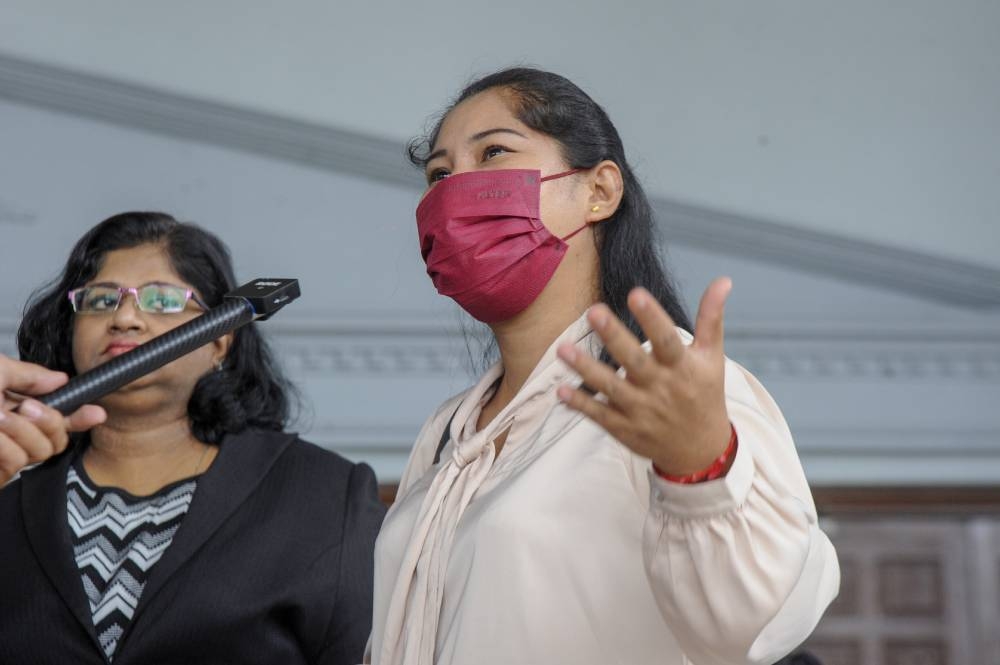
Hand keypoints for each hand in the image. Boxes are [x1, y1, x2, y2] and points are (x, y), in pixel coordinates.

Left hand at [1, 354, 105, 484]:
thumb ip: (29, 374)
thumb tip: (60, 379)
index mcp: (12, 406)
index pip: (56, 414)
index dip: (80, 415)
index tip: (97, 413)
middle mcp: (12, 432)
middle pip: (59, 438)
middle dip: (51, 421)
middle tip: (26, 407)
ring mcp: (6, 453)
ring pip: (44, 450)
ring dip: (22, 431)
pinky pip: (20, 461)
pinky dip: (5, 446)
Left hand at [556, 278, 732, 475]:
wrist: (701, 450)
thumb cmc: (704, 394)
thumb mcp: (712, 357)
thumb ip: (711, 318)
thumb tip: (723, 281)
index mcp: (683, 367)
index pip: (667, 340)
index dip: (652, 318)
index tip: (635, 294)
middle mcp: (661, 388)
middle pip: (635, 361)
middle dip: (614, 337)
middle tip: (593, 311)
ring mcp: (641, 410)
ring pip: (611, 388)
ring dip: (586, 369)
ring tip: (563, 349)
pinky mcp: (624, 428)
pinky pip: (599, 415)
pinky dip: (581, 404)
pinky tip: (561, 389)